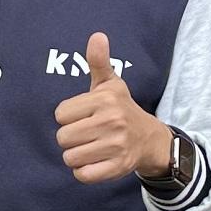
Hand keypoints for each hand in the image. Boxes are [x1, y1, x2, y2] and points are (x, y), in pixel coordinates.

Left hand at [53, 33, 172, 184]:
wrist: (149, 139)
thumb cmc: (121, 109)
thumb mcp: (110, 84)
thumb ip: (98, 62)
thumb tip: (97, 36)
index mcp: (105, 100)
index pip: (60, 114)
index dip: (68, 117)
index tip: (84, 116)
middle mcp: (111, 121)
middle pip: (63, 137)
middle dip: (70, 138)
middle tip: (87, 134)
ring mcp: (116, 146)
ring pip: (70, 158)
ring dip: (76, 156)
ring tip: (91, 148)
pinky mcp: (117, 167)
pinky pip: (83, 175)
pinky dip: (84, 172)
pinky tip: (95, 162)